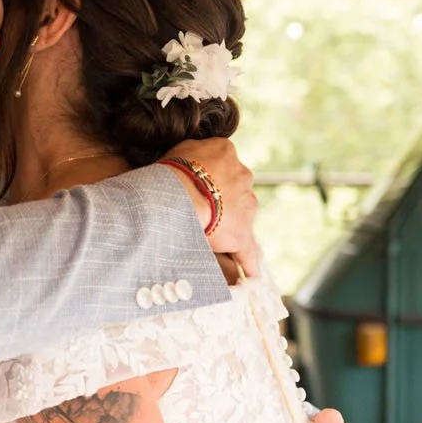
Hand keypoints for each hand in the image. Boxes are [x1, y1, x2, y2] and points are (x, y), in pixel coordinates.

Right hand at [164, 137, 260, 279]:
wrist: (179, 195)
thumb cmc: (171, 172)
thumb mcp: (181, 148)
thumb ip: (194, 151)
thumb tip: (194, 157)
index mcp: (225, 152)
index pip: (223, 162)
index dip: (209, 176)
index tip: (197, 185)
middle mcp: (243, 175)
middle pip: (236, 188)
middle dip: (222, 199)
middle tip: (200, 209)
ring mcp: (246, 206)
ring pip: (242, 215)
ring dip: (229, 224)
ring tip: (213, 238)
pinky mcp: (242, 234)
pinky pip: (248, 252)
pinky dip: (249, 263)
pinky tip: (250, 274)